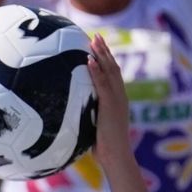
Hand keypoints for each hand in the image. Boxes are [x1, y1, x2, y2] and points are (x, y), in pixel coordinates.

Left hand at [87, 35, 131, 150]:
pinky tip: (88, 60)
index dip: (106, 59)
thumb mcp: (95, 125)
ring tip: (93, 41)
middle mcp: (119, 96)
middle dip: (105, 51)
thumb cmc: (104, 145)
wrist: (116, 155)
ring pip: (110, 72)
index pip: (112, 74)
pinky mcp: (110, 105)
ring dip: (101, 55)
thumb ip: (89, 115)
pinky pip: (102, 85)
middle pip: (113, 67)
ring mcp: (116, 99)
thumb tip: (72, 113)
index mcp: (117, 99)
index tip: (98, 46)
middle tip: (96, 36)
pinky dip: (96, 71)